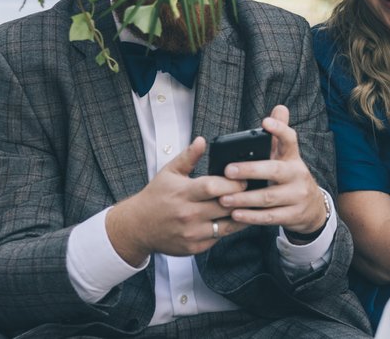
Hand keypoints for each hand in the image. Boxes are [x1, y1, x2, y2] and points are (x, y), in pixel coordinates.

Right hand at [105, 136, 248, 264]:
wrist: (137, 227)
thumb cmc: (156, 197)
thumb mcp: (169, 172)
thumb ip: (188, 156)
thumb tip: (201, 140)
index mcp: (183, 193)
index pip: (213, 187)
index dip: (232, 183)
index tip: (243, 178)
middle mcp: (188, 215)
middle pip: (225, 206)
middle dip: (242, 198)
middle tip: (252, 191)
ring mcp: (192, 233)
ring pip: (227, 225)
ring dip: (241, 215)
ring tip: (249, 205)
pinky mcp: (195, 247)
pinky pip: (219, 237)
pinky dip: (228, 228)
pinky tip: (234, 219)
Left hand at [218, 105, 327, 236]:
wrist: (313, 209)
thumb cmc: (289, 179)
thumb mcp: (287, 158)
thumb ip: (279, 135)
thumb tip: (279, 107)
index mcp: (293, 158)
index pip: (289, 139)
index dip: (279, 129)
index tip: (264, 121)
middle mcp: (297, 175)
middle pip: (274, 170)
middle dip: (250, 170)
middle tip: (228, 170)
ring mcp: (297, 196)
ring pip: (269, 197)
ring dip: (245, 198)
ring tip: (224, 199)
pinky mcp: (293, 215)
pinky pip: (270, 217)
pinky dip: (251, 217)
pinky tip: (235, 215)